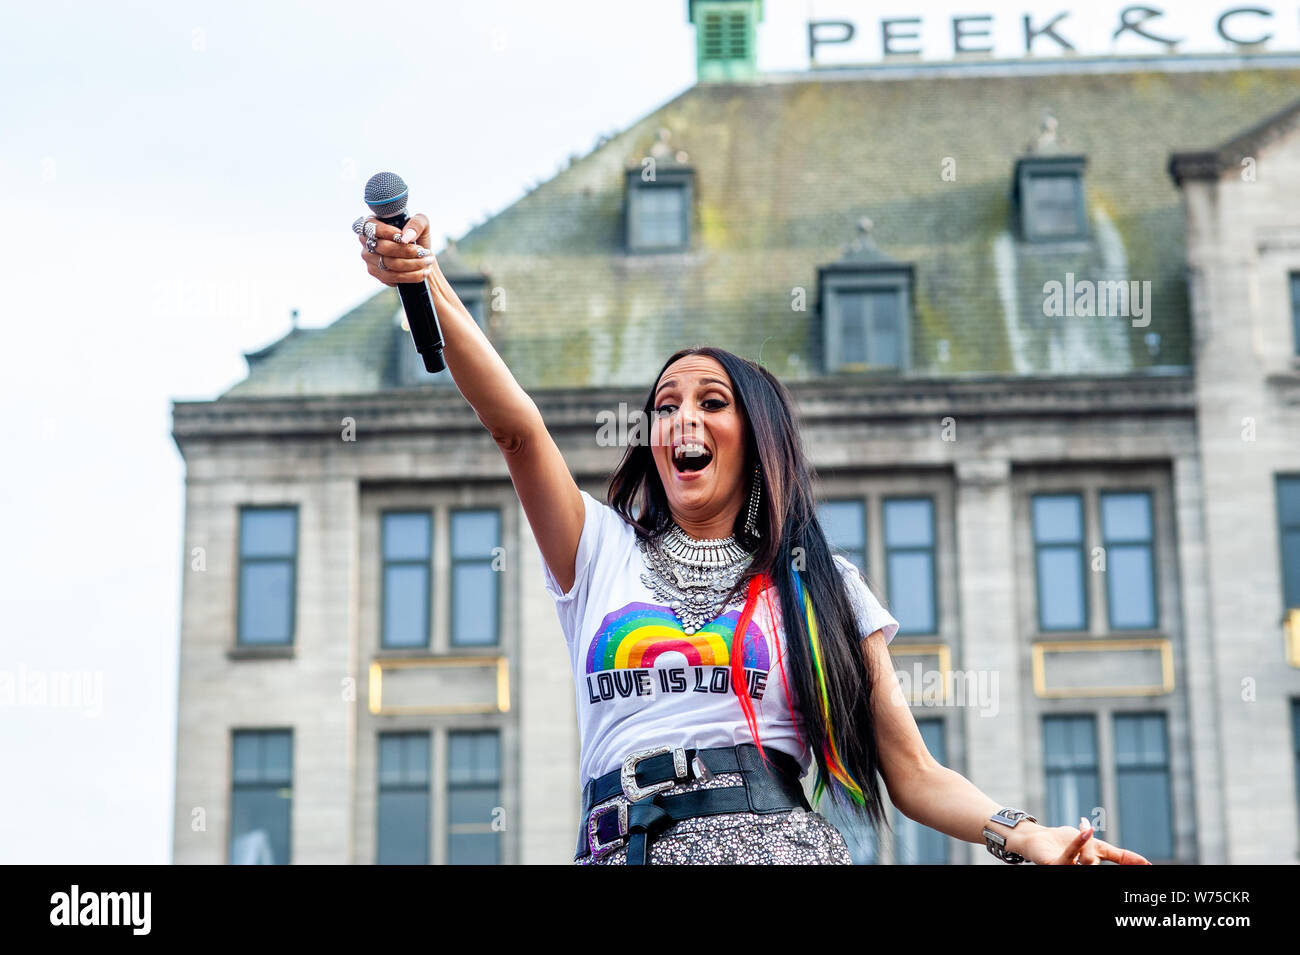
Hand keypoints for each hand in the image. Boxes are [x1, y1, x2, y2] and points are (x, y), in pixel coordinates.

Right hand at [355, 212, 435, 286]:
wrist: (420, 256)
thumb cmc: (417, 236)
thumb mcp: (422, 224)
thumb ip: (417, 223)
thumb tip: (406, 236)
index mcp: (372, 224)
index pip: (372, 228)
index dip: (388, 233)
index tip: (405, 238)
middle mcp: (366, 242)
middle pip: (384, 248)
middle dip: (407, 251)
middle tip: (423, 252)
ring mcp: (370, 259)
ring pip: (390, 264)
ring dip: (413, 264)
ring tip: (427, 261)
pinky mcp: (377, 274)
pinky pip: (393, 277)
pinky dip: (411, 275)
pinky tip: (423, 272)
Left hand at [1012, 817, 1151, 864]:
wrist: (1037, 838)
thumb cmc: (1063, 841)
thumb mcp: (1093, 843)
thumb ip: (1115, 853)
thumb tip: (1142, 860)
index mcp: (1093, 864)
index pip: (1116, 862)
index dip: (1133, 862)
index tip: (1150, 865)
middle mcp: (1082, 869)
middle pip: (1096, 860)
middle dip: (1092, 844)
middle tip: (1085, 829)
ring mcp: (1069, 869)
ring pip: (1087, 860)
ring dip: (1084, 842)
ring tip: (1081, 829)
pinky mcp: (1055, 866)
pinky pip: (1071, 856)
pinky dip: (1079, 843)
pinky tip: (1087, 830)